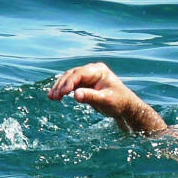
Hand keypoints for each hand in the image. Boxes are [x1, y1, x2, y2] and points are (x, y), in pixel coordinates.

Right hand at [47, 62, 166, 133]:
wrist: (124, 107)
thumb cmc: (119, 102)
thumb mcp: (106, 100)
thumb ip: (91, 96)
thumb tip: (76, 95)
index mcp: (98, 70)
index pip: (79, 74)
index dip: (69, 82)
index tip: (62, 93)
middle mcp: (91, 71)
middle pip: (71, 75)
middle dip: (61, 85)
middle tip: (53, 96)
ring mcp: (87, 77)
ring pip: (69, 79)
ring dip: (60, 87)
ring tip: (52, 97)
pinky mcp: (84, 84)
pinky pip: (70, 85)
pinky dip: (63, 90)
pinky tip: (56, 97)